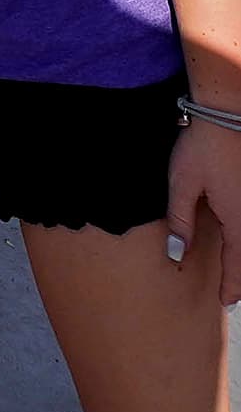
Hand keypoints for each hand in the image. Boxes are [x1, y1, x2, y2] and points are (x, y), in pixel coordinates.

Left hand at [166, 121, 240, 306]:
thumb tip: (176, 254)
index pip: (237, 263)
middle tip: (233, 293)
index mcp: (236, 218)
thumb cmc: (202, 143)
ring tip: (235, 269)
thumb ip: (180, 220)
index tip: (226, 302)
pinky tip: (235, 235)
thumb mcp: (182, 183)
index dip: (232, 285)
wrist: (226, 109)